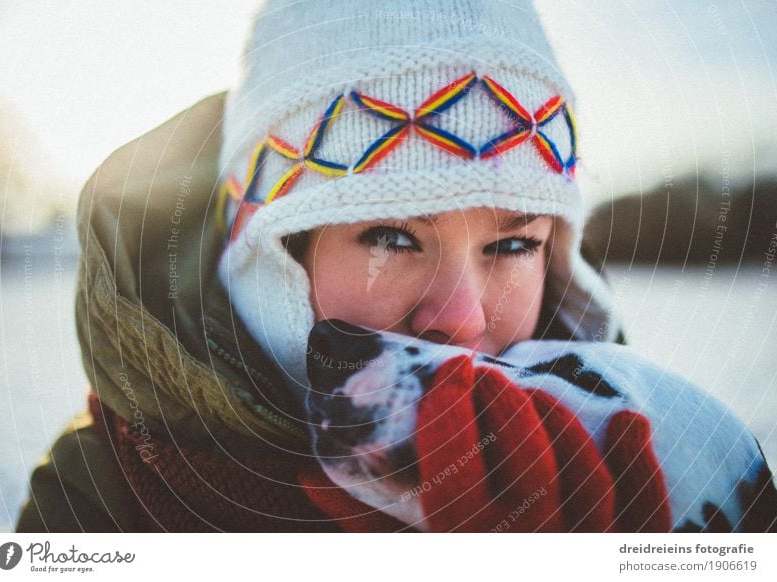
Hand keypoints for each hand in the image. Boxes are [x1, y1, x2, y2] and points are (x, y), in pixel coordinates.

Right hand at [300, 355, 671, 531]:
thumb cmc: (450, 570)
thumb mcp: (400, 560)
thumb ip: (359, 525)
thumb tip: (309, 473)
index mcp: (464, 554)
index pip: (454, 478)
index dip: (449, 414)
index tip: (448, 371)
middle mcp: (527, 558)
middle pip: (526, 469)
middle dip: (505, 406)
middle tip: (487, 374)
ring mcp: (582, 560)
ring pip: (585, 480)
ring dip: (561, 422)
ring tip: (533, 391)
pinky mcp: (625, 562)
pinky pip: (647, 515)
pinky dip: (642, 464)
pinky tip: (629, 419)